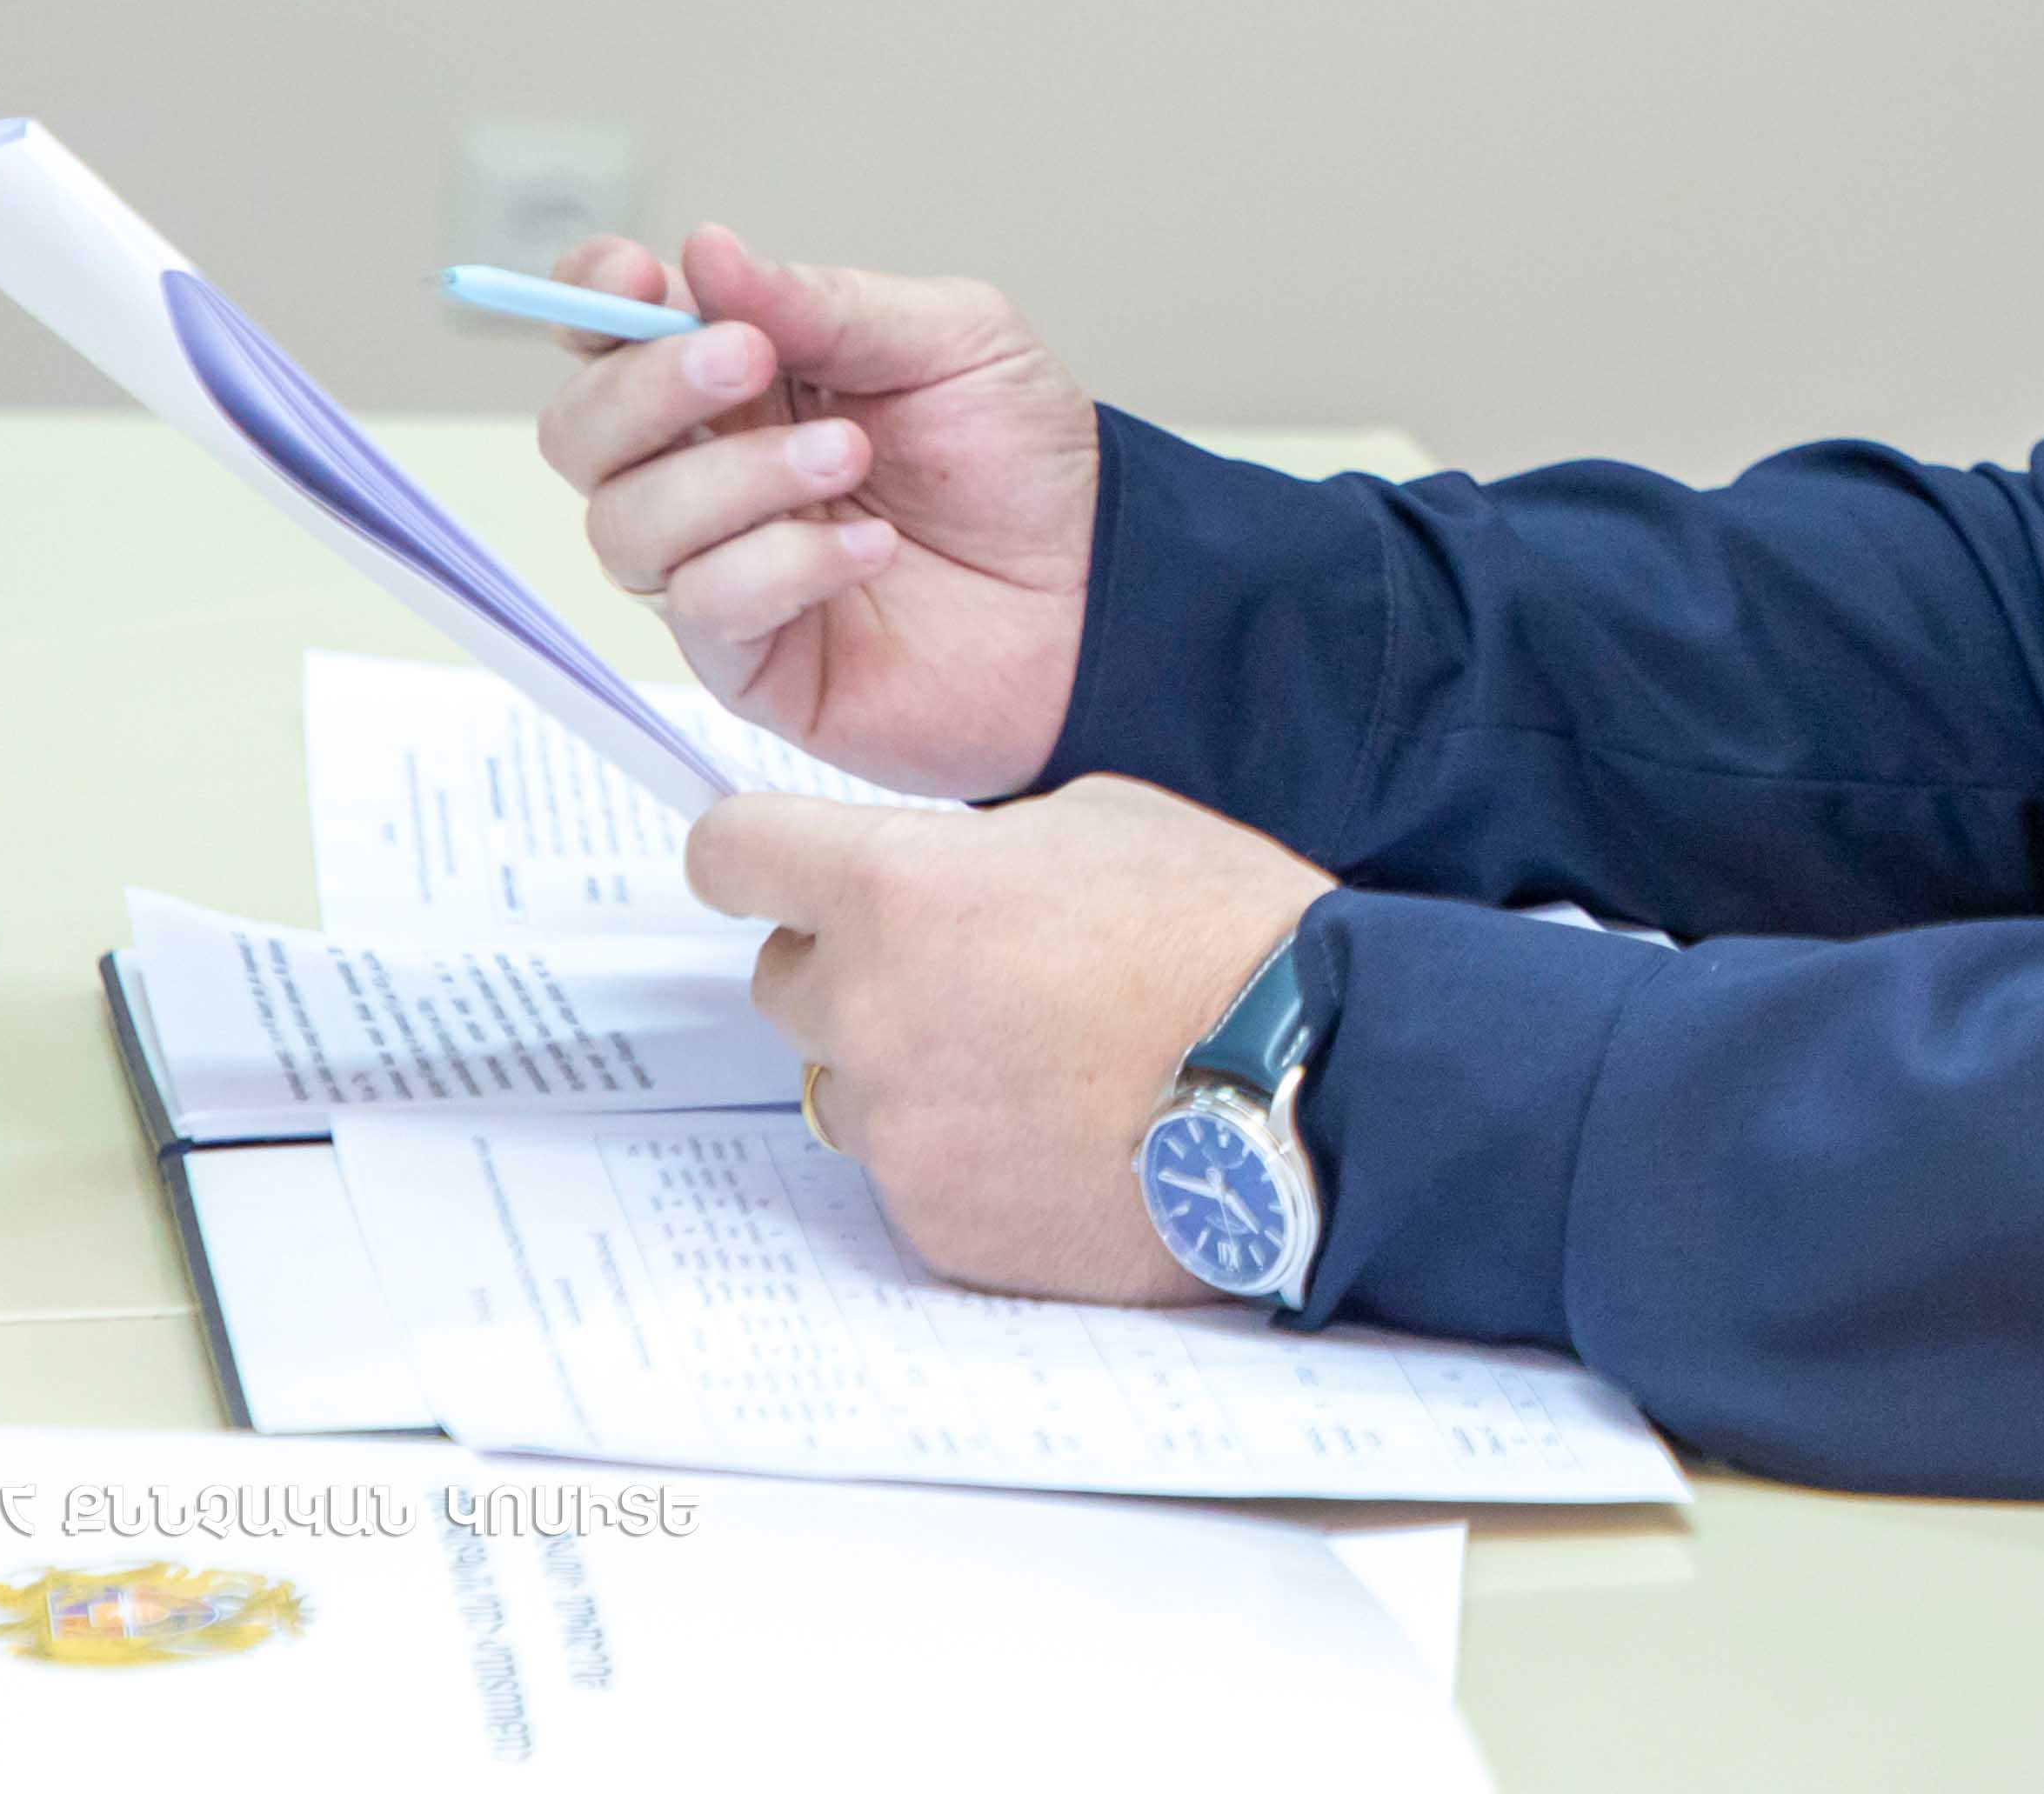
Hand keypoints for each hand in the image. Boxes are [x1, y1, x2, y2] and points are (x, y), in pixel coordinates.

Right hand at [534, 224, 1098, 800]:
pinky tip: (872, 545)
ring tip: (849, 454)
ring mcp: (718, 569)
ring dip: (734, 476)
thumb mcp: (952, 341)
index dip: (589, 301)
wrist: (1103, 591)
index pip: (607, 336)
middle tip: (749, 359)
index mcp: (740, 379)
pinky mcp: (750, 661)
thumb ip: (826, 304)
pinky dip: (783, 565)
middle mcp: (705, 472)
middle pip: (578, 432)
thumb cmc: (1025, 463)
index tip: (632, 277)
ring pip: (624, 523)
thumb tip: (704, 252)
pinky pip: (704, 608)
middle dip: (645, 386)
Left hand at [695, 778, 1331, 1305]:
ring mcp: (899, 1130)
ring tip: (1035, 1063)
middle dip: (852, 966)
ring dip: (911, 1067)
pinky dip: (968, 1153)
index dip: (752, 855)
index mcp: (896, 888)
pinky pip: (915, 1174)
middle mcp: (869, 1010)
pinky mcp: (937, 1224)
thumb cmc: (1222, 933)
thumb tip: (937, 876)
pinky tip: (1062, 1133)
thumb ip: (979, 845)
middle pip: (784, 982)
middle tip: (964, 970)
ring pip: (854, 1084)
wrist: (1310, 1083)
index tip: (770, 869)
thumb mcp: (1102, 817)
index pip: (733, 855)